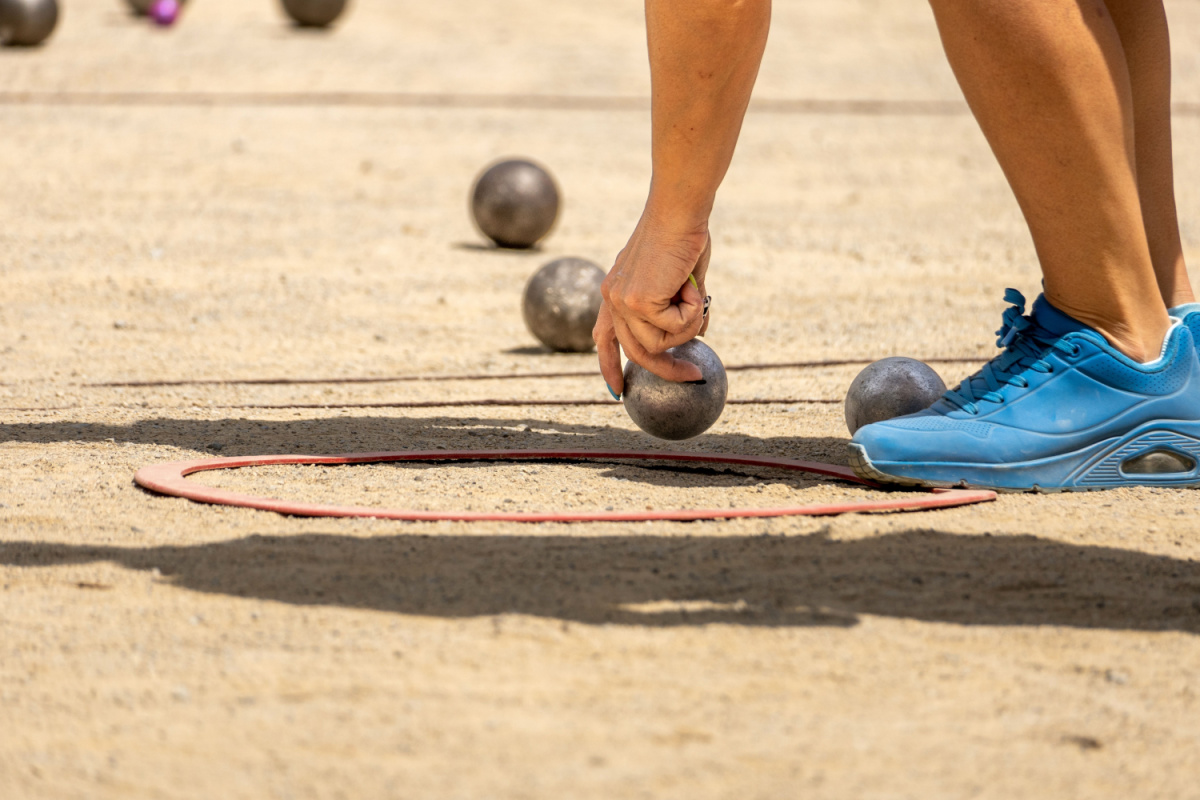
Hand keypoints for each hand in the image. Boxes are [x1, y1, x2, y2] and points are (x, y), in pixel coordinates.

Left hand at [593, 213, 711, 396]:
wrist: (680, 210)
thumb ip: (680, 307)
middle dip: (669, 369)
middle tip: (695, 375)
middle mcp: (612, 298)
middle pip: (637, 353)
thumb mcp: (681, 279)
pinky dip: (694, 311)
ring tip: (697, 296)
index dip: (609, 366)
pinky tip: (691, 284)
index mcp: (615, 291)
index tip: (618, 392)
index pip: (604, 337)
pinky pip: (676, 328)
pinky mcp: (639, 301)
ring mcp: (623, 301)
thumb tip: (699, 334)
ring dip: (689, 326)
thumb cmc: (685, 234)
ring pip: (661, 344)